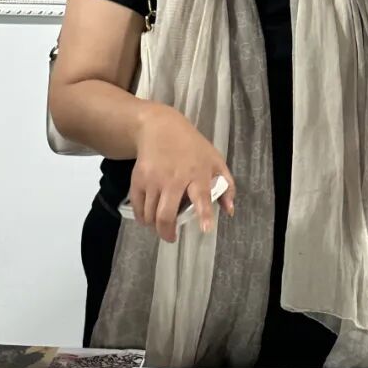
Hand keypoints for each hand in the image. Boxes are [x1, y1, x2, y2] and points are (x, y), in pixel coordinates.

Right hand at [131, 104, 234, 242]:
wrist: (161, 129)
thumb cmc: (193, 147)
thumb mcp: (215, 161)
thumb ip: (226, 186)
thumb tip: (229, 211)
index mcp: (197, 173)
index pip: (202, 196)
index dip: (204, 214)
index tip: (205, 229)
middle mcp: (174, 178)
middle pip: (166, 214)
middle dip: (167, 232)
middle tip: (171, 238)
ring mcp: (153, 179)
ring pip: (150, 214)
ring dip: (155, 226)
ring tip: (161, 225)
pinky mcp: (138, 179)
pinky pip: (137, 207)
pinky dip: (142, 217)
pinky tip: (148, 218)